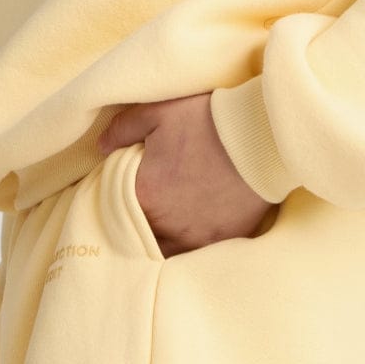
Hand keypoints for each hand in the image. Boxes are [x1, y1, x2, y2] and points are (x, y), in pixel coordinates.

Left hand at [97, 92, 275, 256]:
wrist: (263, 134)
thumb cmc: (207, 120)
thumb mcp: (159, 111)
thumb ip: (123, 129)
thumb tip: (101, 147)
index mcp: (143, 194)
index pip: (112, 206)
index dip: (113, 196)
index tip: (122, 185)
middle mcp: (166, 225)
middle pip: (137, 233)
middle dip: (135, 221)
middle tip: (144, 202)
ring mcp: (196, 238)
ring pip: (164, 249)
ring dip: (161, 236)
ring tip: (167, 216)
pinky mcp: (223, 241)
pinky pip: (196, 252)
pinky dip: (190, 241)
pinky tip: (193, 222)